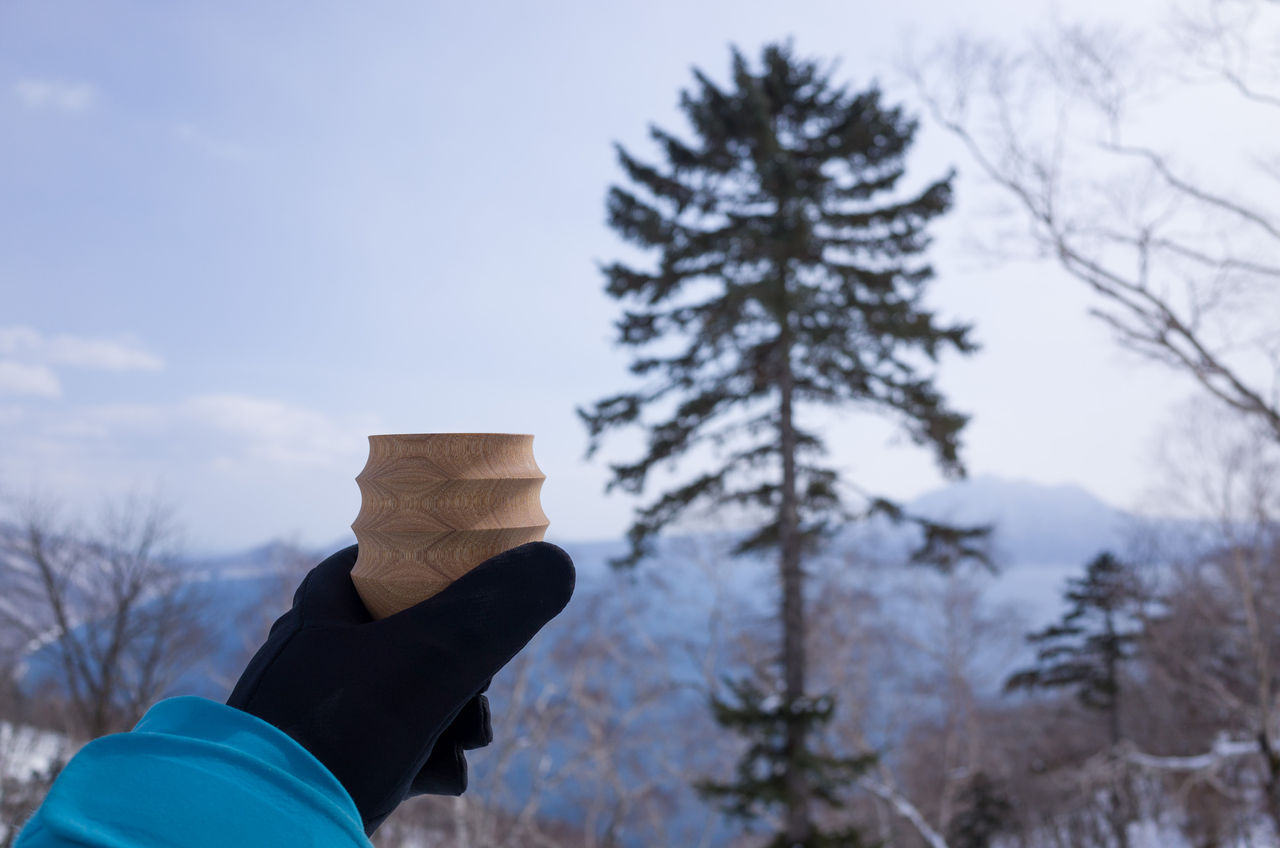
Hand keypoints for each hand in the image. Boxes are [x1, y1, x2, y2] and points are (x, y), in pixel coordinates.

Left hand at [227, 541, 574, 833]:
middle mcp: (320, 648)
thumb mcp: (430, 661)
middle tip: (482, 696)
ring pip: (414, 692)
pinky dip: (426, 755)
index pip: (396, 559)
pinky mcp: (328, 759)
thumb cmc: (336, 734)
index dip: (450, 575)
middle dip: (467, 669)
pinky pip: (394, 741)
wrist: (261, 833)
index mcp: (325, 604)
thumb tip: (559, 563)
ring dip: (455, 718)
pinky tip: (438, 779)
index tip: (487, 602)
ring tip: (467, 744)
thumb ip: (497, 610)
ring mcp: (322, 708)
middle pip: (420, 633)